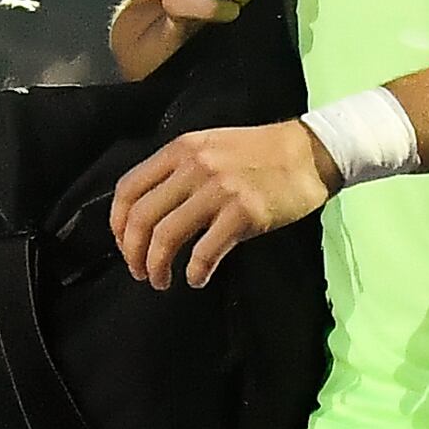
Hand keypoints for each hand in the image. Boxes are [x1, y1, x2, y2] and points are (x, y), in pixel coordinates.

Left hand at [111, 117, 333, 289]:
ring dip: (156, 266)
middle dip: (133, 253)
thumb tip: (152, 211)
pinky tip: (197, 279)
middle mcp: (193, 167)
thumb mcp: (211, 147)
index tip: (124, 245)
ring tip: (161, 281)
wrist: (310, 153)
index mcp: (180, 150)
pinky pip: (205, 251)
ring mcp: (219, 189)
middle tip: (140, 272)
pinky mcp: (244, 213)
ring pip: (166, 236)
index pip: (128, 189)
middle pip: (141, 218)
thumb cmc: (260, 153)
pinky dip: (195, 271)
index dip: (118, 224)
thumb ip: (180, 170)